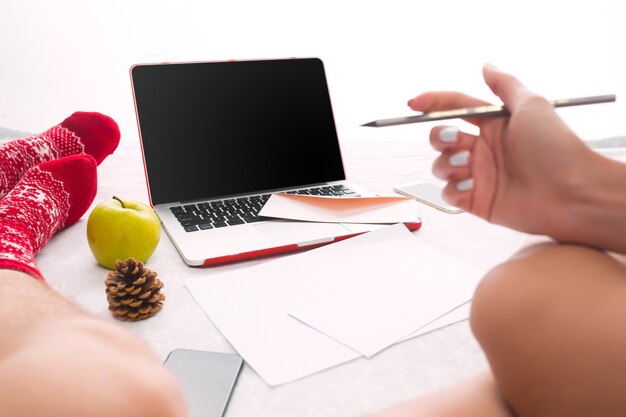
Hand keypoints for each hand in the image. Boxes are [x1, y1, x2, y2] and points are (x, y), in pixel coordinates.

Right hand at [408, 65, 595, 237]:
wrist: (570, 192)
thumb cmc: (556, 148)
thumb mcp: (532, 105)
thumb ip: (504, 85)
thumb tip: (486, 66)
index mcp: (493, 125)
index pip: (455, 108)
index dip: (433, 103)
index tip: (414, 104)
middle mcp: (483, 149)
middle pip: (440, 137)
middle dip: (439, 136)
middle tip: (456, 139)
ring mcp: (478, 175)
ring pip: (440, 165)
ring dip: (446, 163)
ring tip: (467, 165)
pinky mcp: (476, 200)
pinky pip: (448, 193)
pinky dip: (454, 188)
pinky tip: (473, 186)